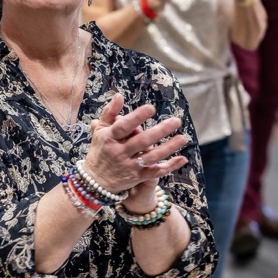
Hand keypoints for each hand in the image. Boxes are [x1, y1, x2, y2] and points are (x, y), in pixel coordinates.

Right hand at [84, 95, 188, 209]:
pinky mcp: (137, 178)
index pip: (124, 126)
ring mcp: (129, 166)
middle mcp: (119, 153)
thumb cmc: (100, 151)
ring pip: (151, 157)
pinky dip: (169, 166)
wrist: (95, 181)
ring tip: (182, 138)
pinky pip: (155, 172)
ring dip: (168, 148)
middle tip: (176, 121)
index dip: (136, 117)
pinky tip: (182, 158)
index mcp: (109, 138)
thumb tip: (119, 95)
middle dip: (160, 131)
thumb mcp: (100, 131)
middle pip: (142, 141)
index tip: (151, 108)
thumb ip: (109, 113)